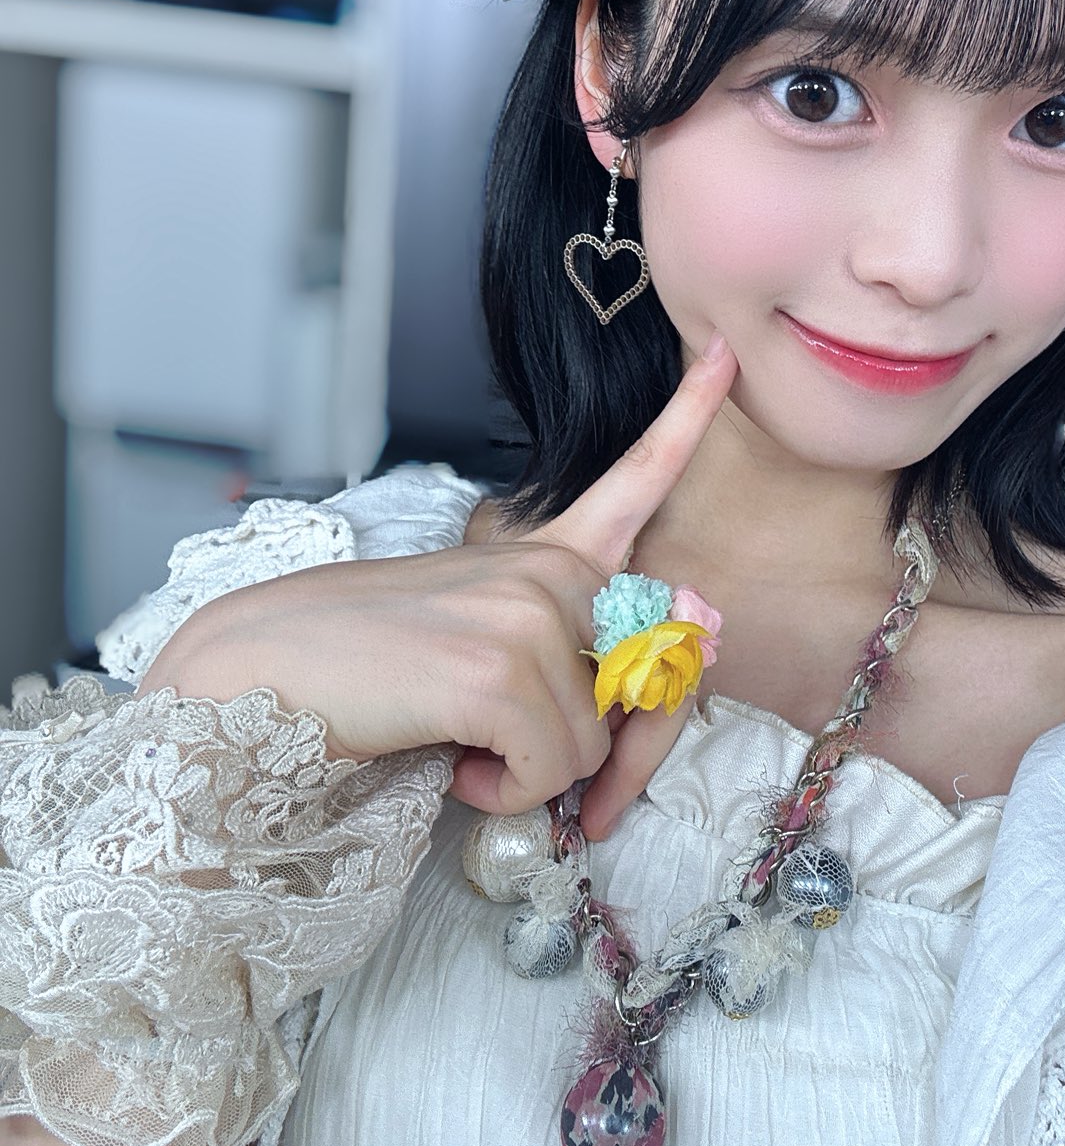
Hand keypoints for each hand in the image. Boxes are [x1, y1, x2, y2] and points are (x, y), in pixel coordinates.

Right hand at [137, 333, 737, 830]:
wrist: (258, 670)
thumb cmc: (367, 662)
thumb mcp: (478, 637)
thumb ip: (561, 652)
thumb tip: (645, 689)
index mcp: (544, 551)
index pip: (634, 480)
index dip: (687, 420)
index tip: (725, 352)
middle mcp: (549, 571)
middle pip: (643, 684)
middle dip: (600, 750)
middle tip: (539, 771)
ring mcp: (527, 614)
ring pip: (590, 742)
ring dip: (530, 774)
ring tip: (461, 744)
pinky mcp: (499, 673)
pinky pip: (548, 770)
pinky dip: (503, 792)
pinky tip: (451, 763)